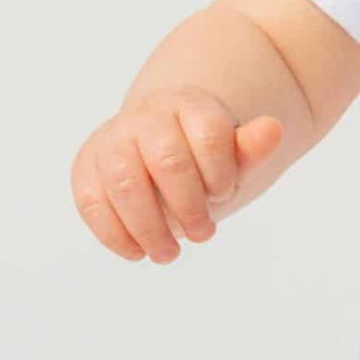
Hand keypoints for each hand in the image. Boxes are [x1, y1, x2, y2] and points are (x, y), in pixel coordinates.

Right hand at [71, 88, 282, 263]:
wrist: (157, 152)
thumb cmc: (202, 161)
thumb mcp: (233, 158)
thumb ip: (251, 149)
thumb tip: (273, 129)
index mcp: (189, 105)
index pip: (209, 137)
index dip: (220, 175)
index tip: (224, 194)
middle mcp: (147, 116)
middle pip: (168, 161)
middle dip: (189, 207)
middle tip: (204, 235)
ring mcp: (112, 139)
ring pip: (125, 184)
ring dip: (150, 228)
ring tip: (169, 254)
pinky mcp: (86, 166)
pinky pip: (91, 201)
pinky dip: (114, 234)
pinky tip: (136, 253)